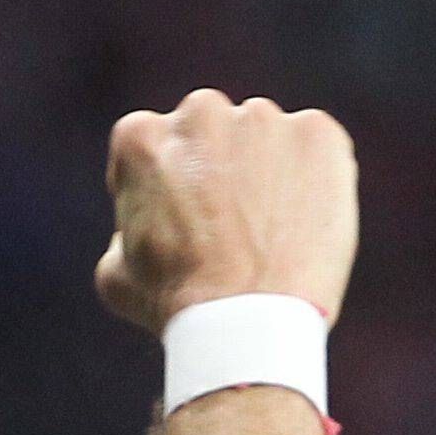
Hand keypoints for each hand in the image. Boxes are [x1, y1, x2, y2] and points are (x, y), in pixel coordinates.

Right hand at [97, 90, 356, 332]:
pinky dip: (316, 180)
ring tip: (272, 236)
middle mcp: (200, 112)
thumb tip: (138, 225)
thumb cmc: (176, 307)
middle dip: (218, 168)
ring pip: (265, 141)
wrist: (246, 322)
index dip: (167, 189)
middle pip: (211, 134)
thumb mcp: (117, 273)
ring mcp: (263, 118)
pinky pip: (317, 150)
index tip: (183, 224)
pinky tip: (304, 228)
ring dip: (267, 173)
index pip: (153, 149)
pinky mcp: (318, 134)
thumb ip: (127, 228)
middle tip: (232, 228)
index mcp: (142, 137)